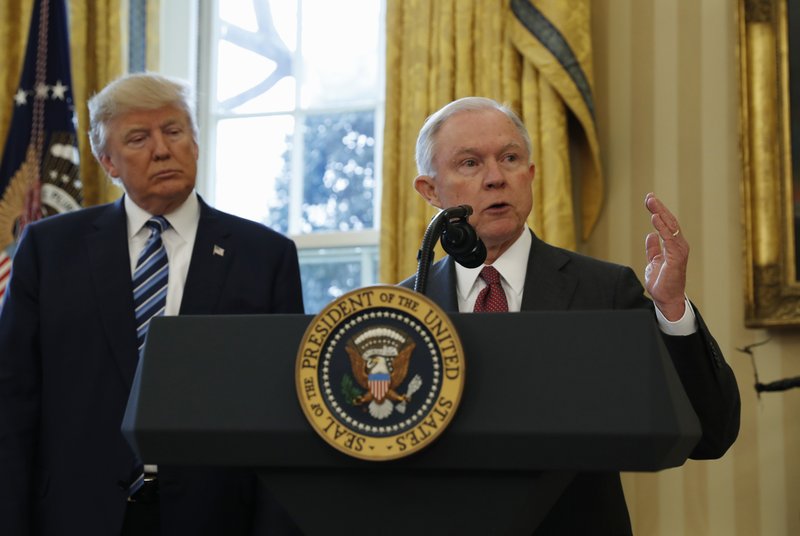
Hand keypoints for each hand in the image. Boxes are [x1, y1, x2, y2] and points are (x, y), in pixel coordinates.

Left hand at [643, 193, 688, 320]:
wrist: (666, 299)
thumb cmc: (662, 283)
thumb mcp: (654, 262)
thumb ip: (653, 249)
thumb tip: (650, 235)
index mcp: (673, 246)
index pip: (666, 224)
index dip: (658, 211)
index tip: (649, 200)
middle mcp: (678, 245)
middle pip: (669, 222)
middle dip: (659, 208)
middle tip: (649, 196)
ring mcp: (679, 250)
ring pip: (670, 227)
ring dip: (660, 213)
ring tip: (651, 202)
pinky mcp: (677, 257)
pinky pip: (669, 239)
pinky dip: (662, 227)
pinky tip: (655, 218)